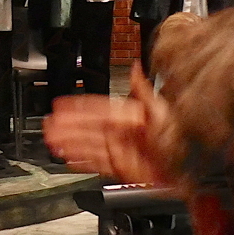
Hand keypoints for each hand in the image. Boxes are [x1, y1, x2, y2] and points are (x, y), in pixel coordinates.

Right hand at [43, 62, 173, 185]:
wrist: (184, 167)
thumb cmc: (178, 139)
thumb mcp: (161, 109)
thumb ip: (144, 89)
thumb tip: (136, 68)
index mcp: (127, 115)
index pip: (96, 109)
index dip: (77, 106)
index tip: (60, 104)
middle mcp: (119, 132)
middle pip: (86, 128)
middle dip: (67, 126)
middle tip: (49, 123)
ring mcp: (117, 149)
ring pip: (87, 145)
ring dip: (68, 142)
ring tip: (52, 140)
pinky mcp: (118, 166)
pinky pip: (94, 162)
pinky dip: (80, 161)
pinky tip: (68, 158)